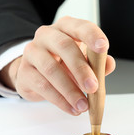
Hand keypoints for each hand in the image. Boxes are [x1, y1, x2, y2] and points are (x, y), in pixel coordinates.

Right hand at [0, 16, 115, 115]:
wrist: (37, 74)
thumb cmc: (65, 63)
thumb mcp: (85, 61)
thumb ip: (99, 62)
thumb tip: (108, 64)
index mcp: (67, 27)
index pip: (81, 26)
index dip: (92, 36)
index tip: (103, 47)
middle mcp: (47, 35)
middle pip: (64, 46)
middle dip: (81, 69)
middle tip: (93, 87)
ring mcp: (33, 51)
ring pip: (51, 69)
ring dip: (70, 90)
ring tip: (83, 105)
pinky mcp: (25, 71)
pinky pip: (43, 86)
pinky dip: (60, 100)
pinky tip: (71, 108)